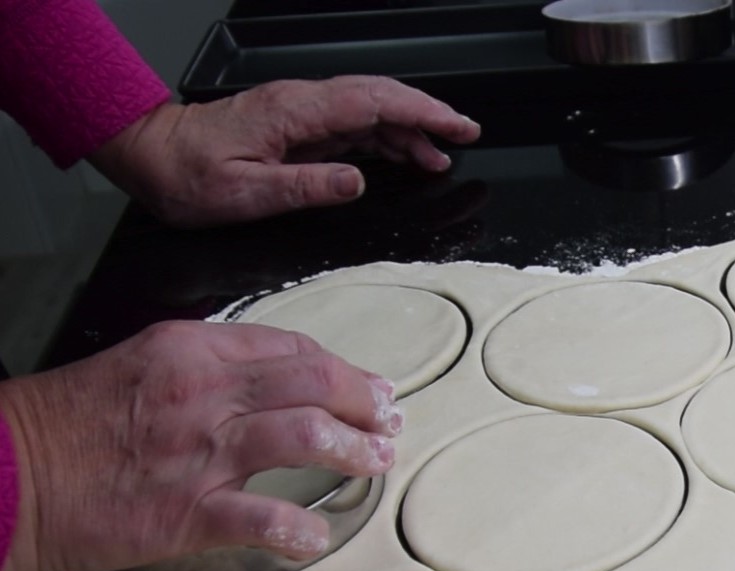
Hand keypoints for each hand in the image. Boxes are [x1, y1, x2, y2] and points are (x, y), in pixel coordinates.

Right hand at [0, 321, 400, 570]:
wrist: (8, 470)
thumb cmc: (72, 423)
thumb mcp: (145, 366)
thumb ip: (212, 369)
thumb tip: (278, 384)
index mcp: (192, 350)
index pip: (293, 350)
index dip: (343, 370)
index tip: (369, 389)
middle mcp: (203, 392)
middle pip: (314, 383)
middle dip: (365, 402)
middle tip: (389, 423)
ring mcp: (198, 451)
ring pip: (305, 435)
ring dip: (354, 450)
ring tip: (377, 463)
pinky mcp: (186, 511)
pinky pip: (264, 518)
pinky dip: (301, 529)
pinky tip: (317, 536)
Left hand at [89, 76, 481, 227]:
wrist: (153, 159)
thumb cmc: (190, 176)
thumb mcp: (247, 192)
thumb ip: (307, 186)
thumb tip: (357, 182)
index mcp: (295, 113)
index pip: (374, 102)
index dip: (423, 113)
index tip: (457, 128)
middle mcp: (302, 106)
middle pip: (380, 99)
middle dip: (428, 116)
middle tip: (464, 137)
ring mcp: (300, 115)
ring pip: (369, 112)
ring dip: (408, 132)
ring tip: (438, 158)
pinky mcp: (296, 129)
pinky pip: (351, 128)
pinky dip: (383, 140)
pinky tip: (399, 157)